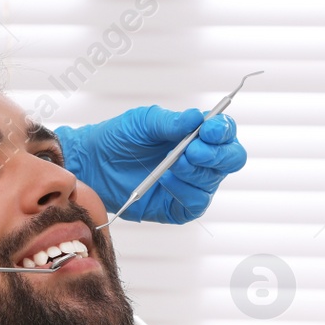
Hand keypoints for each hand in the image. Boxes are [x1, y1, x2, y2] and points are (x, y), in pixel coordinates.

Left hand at [54, 105, 246, 223]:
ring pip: (213, 181)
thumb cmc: (119, 137)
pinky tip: (167, 183)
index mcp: (196, 134)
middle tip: (192, 151)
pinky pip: (197, 203)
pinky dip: (185, 192)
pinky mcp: (179, 206)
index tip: (209, 130)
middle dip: (216, 154)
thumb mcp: (144, 122)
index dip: (223, 131)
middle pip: (231, 158)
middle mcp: (199, 159)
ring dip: (196, 172)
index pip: (225, 132)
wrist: (93, 162)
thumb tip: (198, 118)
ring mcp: (191, 183)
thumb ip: (171, 122)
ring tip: (172, 165)